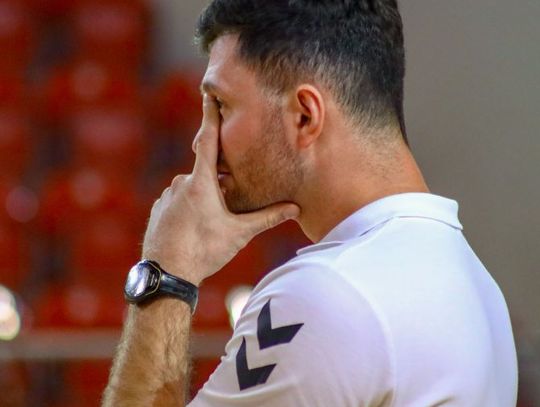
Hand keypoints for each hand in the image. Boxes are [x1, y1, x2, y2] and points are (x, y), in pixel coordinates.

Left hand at [142, 95, 300, 285]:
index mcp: (202, 183)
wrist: (167, 273)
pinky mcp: (158, 210)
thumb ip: (267, 218)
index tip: (208, 95)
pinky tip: (192, 229)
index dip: (210, 117)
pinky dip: (186, 210)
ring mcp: (166, 197)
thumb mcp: (239, 233)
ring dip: (202, 199)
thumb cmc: (205, 250)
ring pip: (190, 190)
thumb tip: (295, 209)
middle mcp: (181, 184)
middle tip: (225, 207)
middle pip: (204, 174)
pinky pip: (176, 202)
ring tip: (208, 225)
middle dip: (217, 184)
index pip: (208, 141)